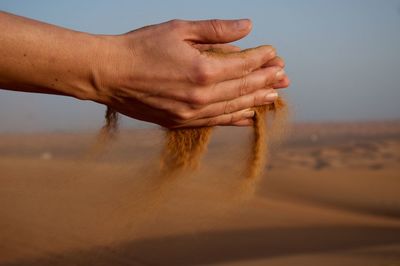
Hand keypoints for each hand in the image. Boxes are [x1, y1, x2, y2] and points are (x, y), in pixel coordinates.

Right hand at [92, 19, 289, 127]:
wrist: (108, 74)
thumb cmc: (140, 47)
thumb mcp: (179, 29)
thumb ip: (216, 30)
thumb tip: (247, 26)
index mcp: (202, 70)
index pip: (243, 65)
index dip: (262, 58)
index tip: (274, 53)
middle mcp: (201, 97)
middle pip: (243, 88)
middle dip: (267, 81)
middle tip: (285, 77)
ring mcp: (191, 113)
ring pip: (233, 108)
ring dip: (256, 101)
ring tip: (274, 97)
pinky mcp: (180, 123)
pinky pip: (215, 122)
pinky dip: (234, 119)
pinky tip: (248, 117)